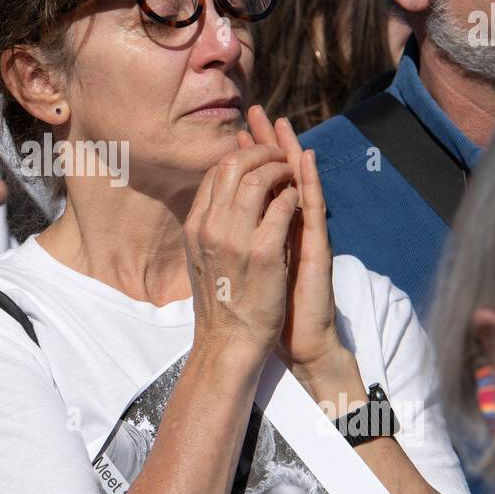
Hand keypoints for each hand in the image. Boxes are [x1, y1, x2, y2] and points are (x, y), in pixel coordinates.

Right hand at [184, 140, 298, 362]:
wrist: (229, 343)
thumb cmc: (219, 303)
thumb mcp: (201, 258)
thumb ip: (208, 227)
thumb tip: (219, 201)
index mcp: (195, 226)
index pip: (214, 173)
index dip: (238, 156)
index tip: (257, 155)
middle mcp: (210, 226)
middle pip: (233, 166)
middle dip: (260, 151)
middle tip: (278, 153)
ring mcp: (236, 238)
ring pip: (258, 179)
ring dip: (280, 167)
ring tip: (292, 168)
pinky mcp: (264, 253)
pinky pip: (282, 206)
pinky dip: (293, 194)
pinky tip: (299, 195)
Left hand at [239, 105, 342, 377]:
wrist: (295, 341)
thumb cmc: (266, 310)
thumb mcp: (246, 268)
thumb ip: (241, 240)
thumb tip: (223, 219)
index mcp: (266, 229)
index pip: (256, 183)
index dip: (247, 157)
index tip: (234, 133)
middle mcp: (288, 227)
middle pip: (277, 174)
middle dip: (264, 142)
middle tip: (256, 113)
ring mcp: (304, 235)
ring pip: (297, 183)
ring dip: (288, 150)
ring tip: (283, 122)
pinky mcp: (316, 248)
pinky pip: (312, 208)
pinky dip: (308, 181)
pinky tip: (305, 159)